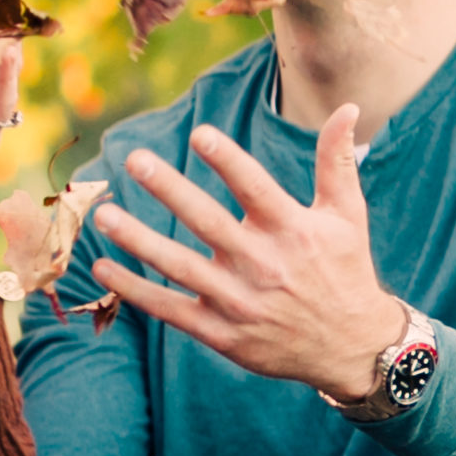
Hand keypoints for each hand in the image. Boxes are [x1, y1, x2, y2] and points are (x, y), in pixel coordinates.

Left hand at [91, 103, 405, 398]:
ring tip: (103, 215)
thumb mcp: (348, 215)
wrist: (351, 348)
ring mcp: (239, 301)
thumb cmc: (344, 270)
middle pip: (208, 221)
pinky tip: (105, 268)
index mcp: (292, 230)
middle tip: (135, 160)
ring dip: (139, 240)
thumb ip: (337, 162)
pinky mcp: (222, 333)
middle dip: (170, 189)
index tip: (199, 134)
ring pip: (180, 267)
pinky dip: (136, 291)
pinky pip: (171, 309)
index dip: (228, 161)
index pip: (255, 188)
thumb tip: (348, 107)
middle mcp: (263, 264)